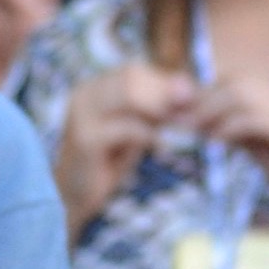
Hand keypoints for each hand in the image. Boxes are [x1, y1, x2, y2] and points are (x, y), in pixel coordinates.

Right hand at [54, 60, 193, 223]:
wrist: (78, 195)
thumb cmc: (109, 160)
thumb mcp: (136, 127)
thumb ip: (156, 107)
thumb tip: (188, 87)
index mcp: (93, 88)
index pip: (133, 72)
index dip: (164, 83)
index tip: (190, 99)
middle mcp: (84, 94)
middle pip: (131, 77)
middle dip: (163, 93)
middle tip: (187, 111)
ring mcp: (82, 114)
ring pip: (129, 94)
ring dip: (159, 109)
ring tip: (175, 125)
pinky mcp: (86, 138)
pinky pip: (129, 127)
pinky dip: (150, 135)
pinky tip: (160, 148)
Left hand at [186, 69, 268, 221]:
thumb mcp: (257, 145)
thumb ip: (235, 131)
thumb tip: (204, 124)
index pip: (233, 79)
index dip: (203, 93)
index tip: (180, 114)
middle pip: (234, 81)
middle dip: (202, 100)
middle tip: (181, 122)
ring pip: (242, 94)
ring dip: (212, 111)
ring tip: (196, 132)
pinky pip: (255, 119)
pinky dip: (231, 127)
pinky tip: (217, 141)